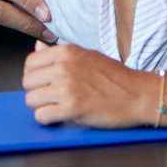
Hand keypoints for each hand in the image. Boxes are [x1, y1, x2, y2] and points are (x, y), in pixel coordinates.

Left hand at [23, 42, 161, 127]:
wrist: (139, 94)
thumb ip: (59, 53)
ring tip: (55, 108)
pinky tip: (59, 117)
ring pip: (31, 100)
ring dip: (41, 107)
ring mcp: (67, 87)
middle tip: (50, 98)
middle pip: (28, 82)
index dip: (35, 76)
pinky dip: (47, 119)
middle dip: (36, 92)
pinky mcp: (72, 108)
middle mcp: (63, 67)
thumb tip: (37, 47)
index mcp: (66, 52)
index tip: (43, 83)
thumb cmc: (116, 77)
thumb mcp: (87, 56)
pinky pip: (42, 116)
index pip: (30, 62)